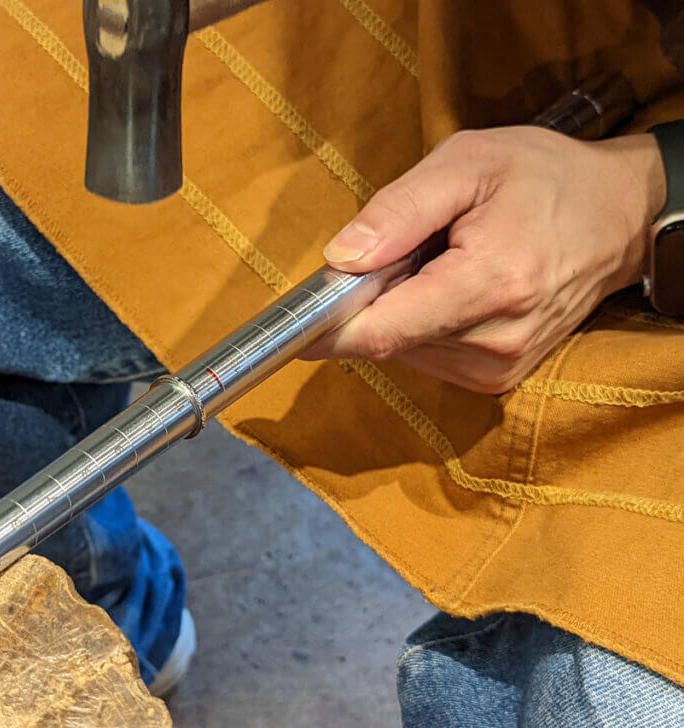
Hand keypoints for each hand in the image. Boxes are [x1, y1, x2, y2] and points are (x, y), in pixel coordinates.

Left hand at [302, 127, 665, 392]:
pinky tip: (453, 287)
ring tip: (442, 262)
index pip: (382, 331)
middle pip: (387, 339)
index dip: (328, 329)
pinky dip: (423, 323)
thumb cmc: (545, 179)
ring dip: (401, 309)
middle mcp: (496, 339)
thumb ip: (399, 210)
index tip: (296, 321)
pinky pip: (428, 355)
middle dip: (373, 299)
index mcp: (490, 283)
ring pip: (403, 350)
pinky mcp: (499, 376)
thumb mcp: (468, 163)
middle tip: (402, 249)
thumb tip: (340, 258)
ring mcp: (500, 366)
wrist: (620, 216)